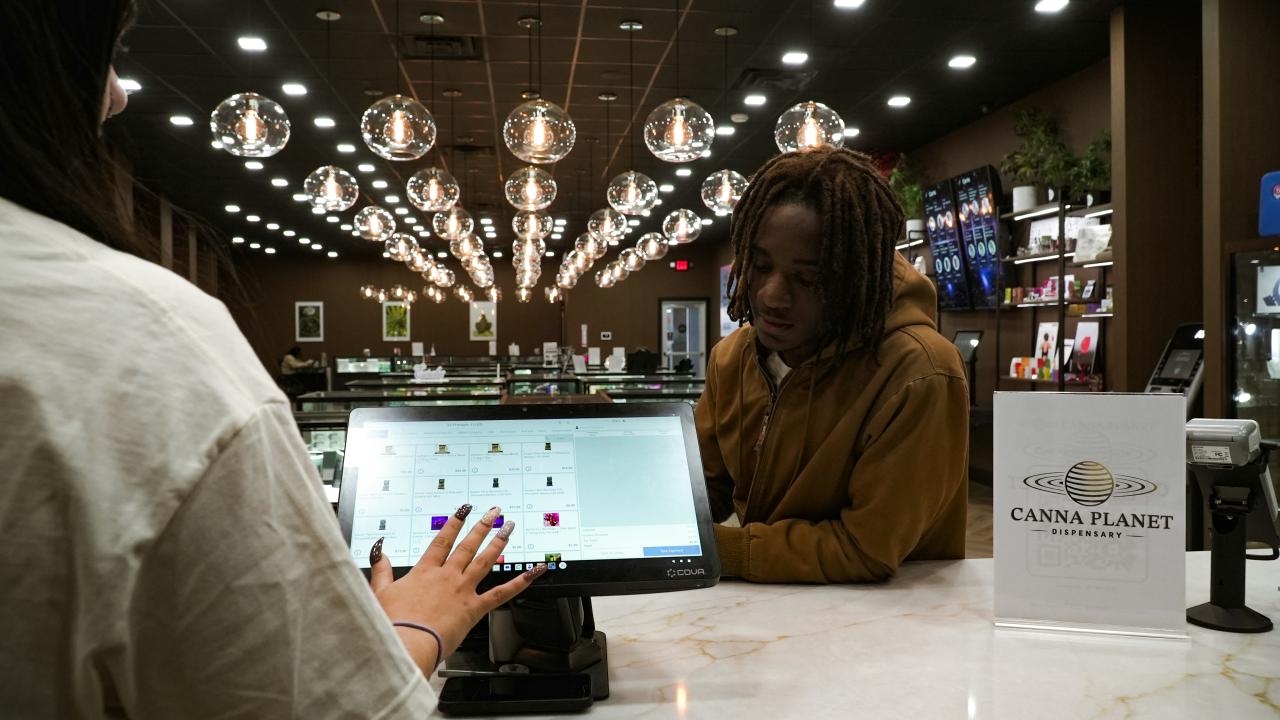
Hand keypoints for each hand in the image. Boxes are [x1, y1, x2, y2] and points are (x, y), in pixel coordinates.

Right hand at [368, 504, 545, 674]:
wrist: (405, 643)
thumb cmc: (392, 623)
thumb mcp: (380, 593)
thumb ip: (382, 571)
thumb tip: (380, 550)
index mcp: (425, 571)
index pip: (443, 540)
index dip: (454, 523)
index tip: (464, 510)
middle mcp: (447, 576)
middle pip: (468, 545)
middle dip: (482, 526)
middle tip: (495, 512)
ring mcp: (462, 591)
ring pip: (485, 561)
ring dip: (499, 542)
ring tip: (509, 527)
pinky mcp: (473, 609)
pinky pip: (501, 594)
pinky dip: (519, 582)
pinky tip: (533, 572)